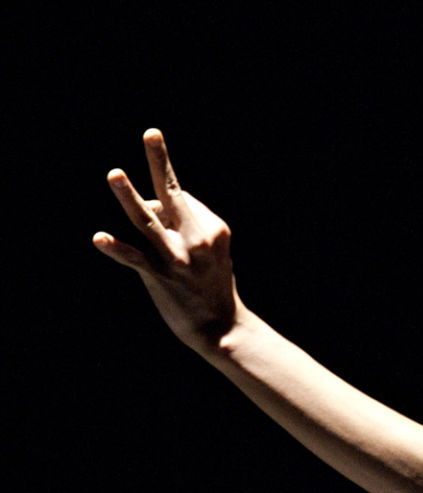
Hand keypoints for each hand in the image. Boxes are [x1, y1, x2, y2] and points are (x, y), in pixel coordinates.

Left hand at [94, 129, 243, 351]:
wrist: (222, 329)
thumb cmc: (213, 286)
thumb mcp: (211, 251)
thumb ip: (180, 224)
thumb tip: (144, 204)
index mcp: (215, 227)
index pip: (181, 199)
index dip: (169, 208)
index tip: (175, 231)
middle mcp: (198, 237)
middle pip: (172, 192)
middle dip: (160, 162)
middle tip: (151, 132)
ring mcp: (178, 256)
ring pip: (148, 220)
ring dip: (129, 197)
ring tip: (114, 174)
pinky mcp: (160, 276)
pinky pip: (135, 258)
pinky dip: (116, 249)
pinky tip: (99, 239)